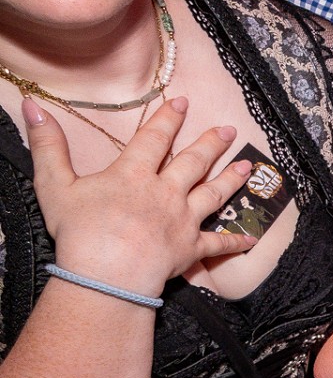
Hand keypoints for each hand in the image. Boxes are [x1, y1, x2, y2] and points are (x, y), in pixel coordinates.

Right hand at [25, 96, 255, 296]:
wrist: (108, 274)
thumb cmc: (79, 232)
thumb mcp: (54, 184)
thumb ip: (47, 146)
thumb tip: (34, 107)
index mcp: (134, 175)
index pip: (154, 139)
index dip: (169, 119)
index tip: (184, 103)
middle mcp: (165, 193)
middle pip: (193, 163)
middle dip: (212, 143)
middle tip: (230, 129)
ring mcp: (183, 220)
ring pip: (213, 195)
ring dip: (232, 180)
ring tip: (248, 166)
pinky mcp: (191, 249)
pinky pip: (219, 244)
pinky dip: (237, 242)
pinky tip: (253, 238)